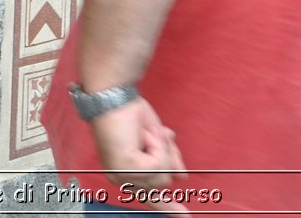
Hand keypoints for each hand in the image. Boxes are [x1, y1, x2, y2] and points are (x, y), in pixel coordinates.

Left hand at [88, 99, 190, 213]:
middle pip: (164, 181)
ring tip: (146, 132)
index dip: (168, 206)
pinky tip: (143, 134)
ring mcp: (122, 175)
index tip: (186, 217)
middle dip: (169, 156)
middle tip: (158, 133)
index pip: (149, 196)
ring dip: (163, 148)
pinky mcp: (127, 169)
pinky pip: (160, 165)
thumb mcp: (156, 141)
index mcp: (124, 172)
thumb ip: (168, 161)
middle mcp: (120, 178)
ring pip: (164, 174)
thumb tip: (182, 178)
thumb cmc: (130, 113)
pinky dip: (159, 145)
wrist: (114, 96)